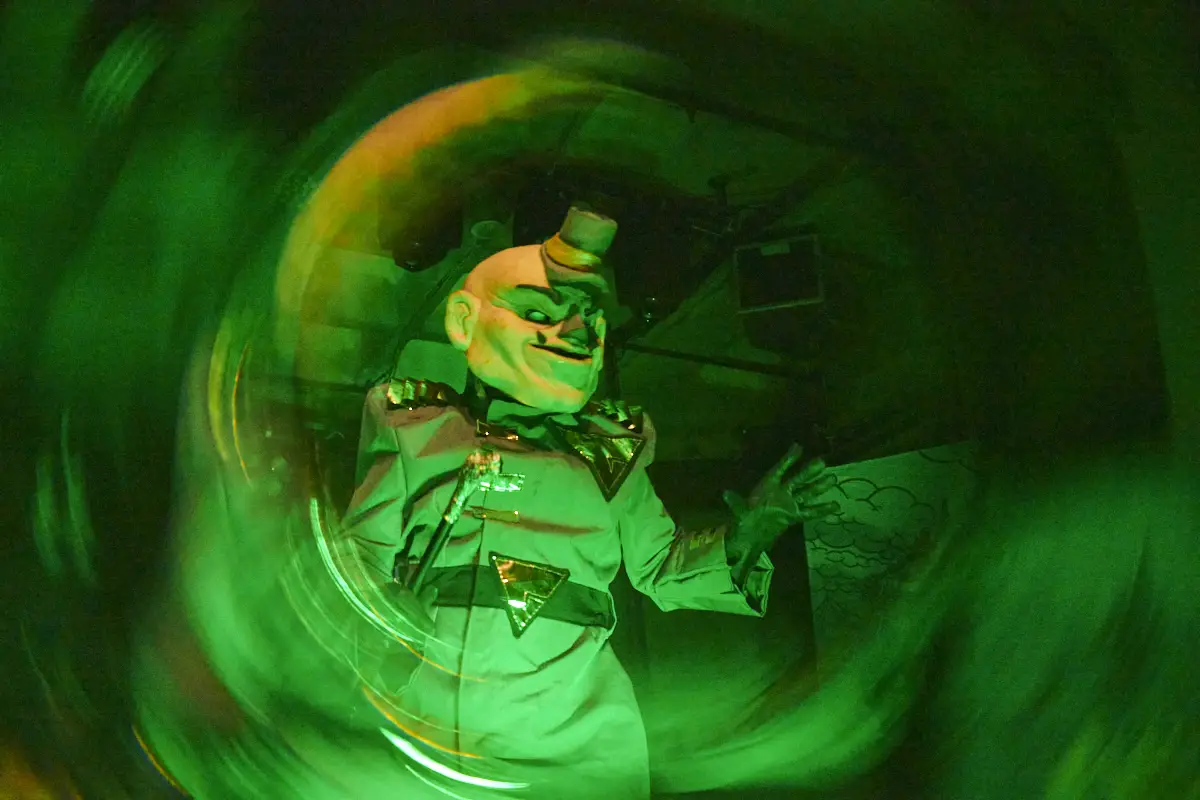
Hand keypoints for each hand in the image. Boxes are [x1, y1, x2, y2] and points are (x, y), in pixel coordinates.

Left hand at [724, 444, 841, 551]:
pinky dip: (821, 509)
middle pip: (797, 480)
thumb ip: (736, 503)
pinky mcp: (793, 516)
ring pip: (806, 493)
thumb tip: (725, 494)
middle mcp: (780, 493)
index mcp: (766, 487)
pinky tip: (835, 506)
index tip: (798, 447)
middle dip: (808, 472)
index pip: (779, 471)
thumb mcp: (739, 512)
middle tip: (822, 462)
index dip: (788, 460)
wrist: (748, 537)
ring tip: (833, 478)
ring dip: (818, 487)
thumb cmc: (743, 520)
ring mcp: (788, 504)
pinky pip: (809, 511)